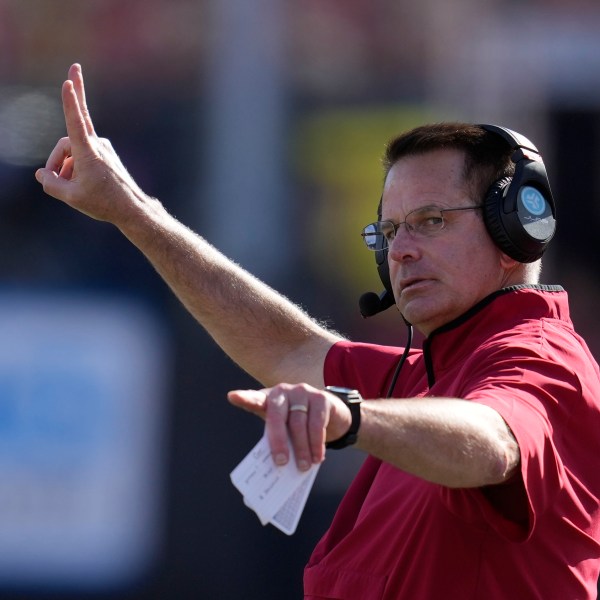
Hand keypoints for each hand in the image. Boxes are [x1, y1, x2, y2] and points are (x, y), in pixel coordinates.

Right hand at [35, 63, 145, 224]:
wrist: (131, 209)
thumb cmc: (103, 203)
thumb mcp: (71, 197)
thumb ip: (50, 183)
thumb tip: (42, 173)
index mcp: (89, 152)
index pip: (75, 122)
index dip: (70, 101)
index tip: (68, 82)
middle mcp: (97, 145)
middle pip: (71, 130)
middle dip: (72, 100)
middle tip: (75, 66)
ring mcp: (102, 148)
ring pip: (72, 151)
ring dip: (64, 165)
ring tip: (68, 186)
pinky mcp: (105, 154)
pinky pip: (81, 156)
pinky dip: (74, 167)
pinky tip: (76, 183)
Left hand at [228, 383, 351, 470]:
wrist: (328, 411)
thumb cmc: (298, 422)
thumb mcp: (284, 428)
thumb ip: (277, 439)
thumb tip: (277, 467)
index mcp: (268, 399)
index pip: (254, 398)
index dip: (244, 398)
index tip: (232, 397)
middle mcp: (283, 391)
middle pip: (277, 416)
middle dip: (278, 442)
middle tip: (281, 463)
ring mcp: (302, 392)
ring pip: (299, 423)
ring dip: (302, 449)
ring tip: (303, 466)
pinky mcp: (321, 397)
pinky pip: (317, 424)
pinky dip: (317, 444)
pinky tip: (317, 457)